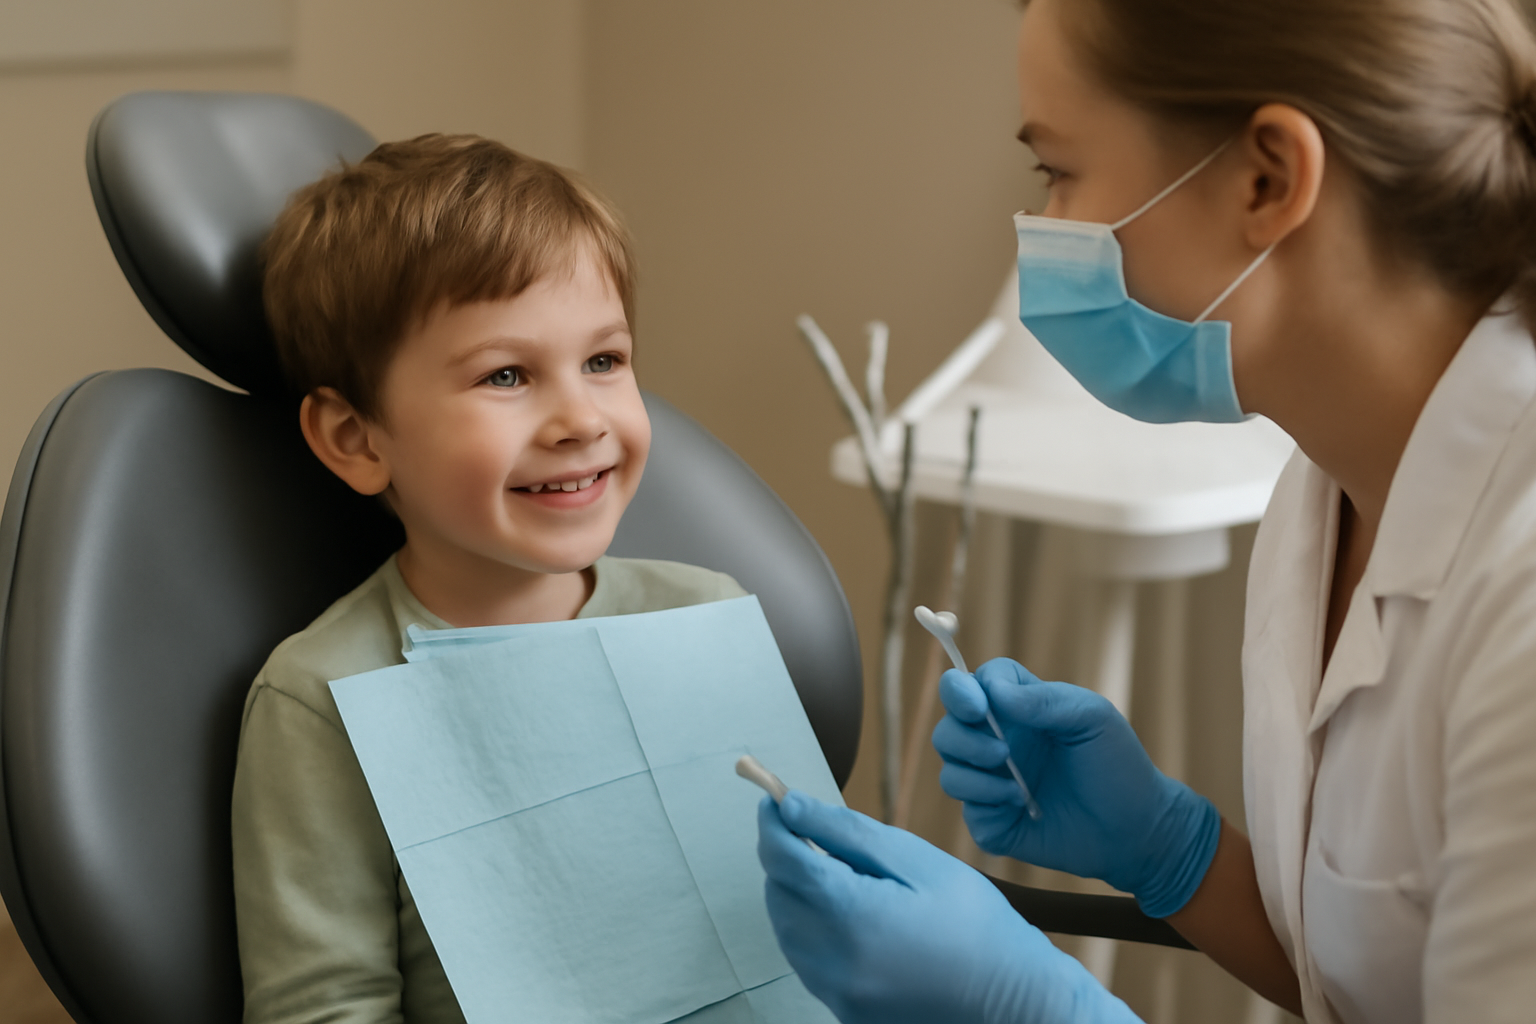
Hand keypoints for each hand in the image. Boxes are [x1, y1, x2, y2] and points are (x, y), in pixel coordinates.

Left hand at [756, 792, 1140, 1023]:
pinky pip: (804, 959)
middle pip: (778, 894)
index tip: (773, 800)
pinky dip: (810, 928)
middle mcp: (834, 962)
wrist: (1012, 998)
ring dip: (795, 893)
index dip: (773, 823)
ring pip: (785, 928)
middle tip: (810, 830)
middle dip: (784, 856)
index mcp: (853, 916)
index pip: (784, 860)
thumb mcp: (916, 860)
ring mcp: (836, 992)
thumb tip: (791, 807)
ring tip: (838, 871)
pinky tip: (845, 911)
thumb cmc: (974, 920)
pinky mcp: (844, 1010)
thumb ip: (845, 832)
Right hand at [932, 659, 1219, 917]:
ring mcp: (993, 784)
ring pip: (948, 772)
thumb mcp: (1093, 718)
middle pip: (947, 729)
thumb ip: (1045, 699)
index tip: (979, 706)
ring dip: (975, 776)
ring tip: (1017, 788)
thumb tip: (992, 691)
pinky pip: (966, 812)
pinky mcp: (994, 822)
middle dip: (963, 738)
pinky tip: (1021, 808)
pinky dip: (986, 805)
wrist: (1138, 829)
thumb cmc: (1119, 766)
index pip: (970, 685)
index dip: (962, 690)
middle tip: (1003, 752)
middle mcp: (998, 742)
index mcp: (1018, 710)